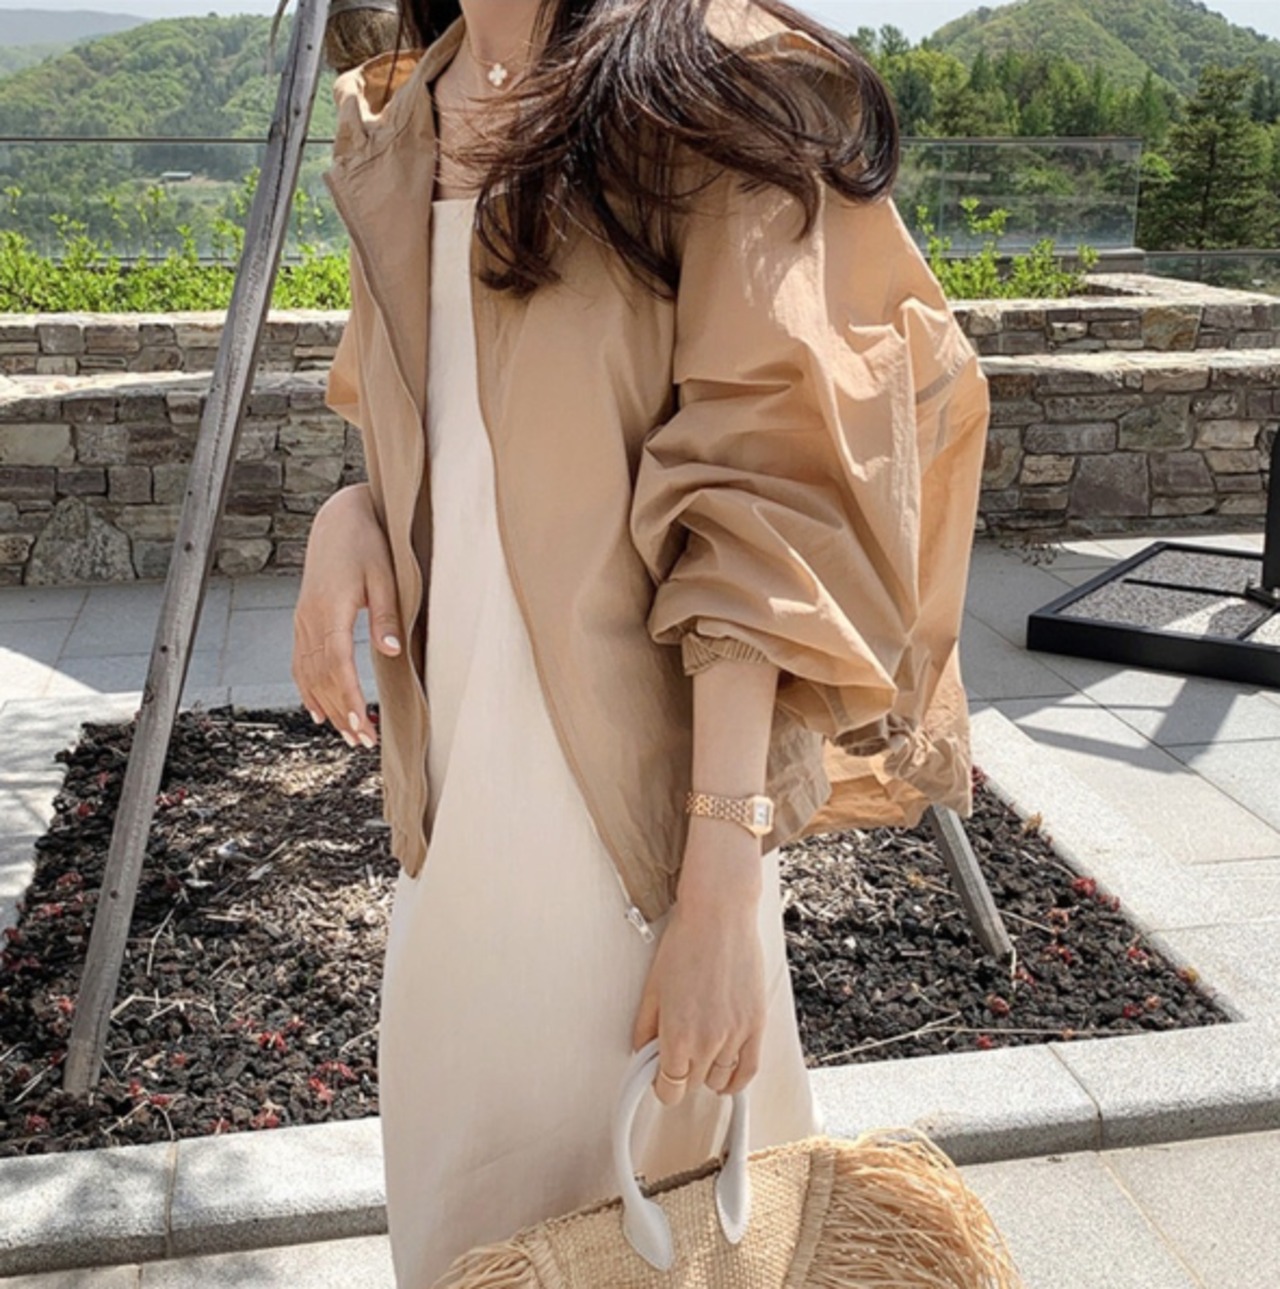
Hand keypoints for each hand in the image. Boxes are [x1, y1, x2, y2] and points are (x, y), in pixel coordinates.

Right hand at [291, 483, 402, 748]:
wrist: (339, 520)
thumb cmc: (368, 544)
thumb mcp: (385, 576)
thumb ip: (385, 615)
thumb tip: (392, 652)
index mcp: (330, 608)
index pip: (337, 665)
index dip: (349, 698)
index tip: (364, 726)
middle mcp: (309, 619)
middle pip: (321, 677)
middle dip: (342, 712)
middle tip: (364, 742)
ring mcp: (302, 620)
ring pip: (308, 674)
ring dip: (328, 707)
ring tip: (349, 735)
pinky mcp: (302, 620)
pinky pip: (300, 662)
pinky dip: (308, 690)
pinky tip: (319, 712)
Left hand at [630, 840, 765, 1103]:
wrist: (719, 916)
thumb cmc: (684, 943)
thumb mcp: (653, 987)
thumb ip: (646, 1027)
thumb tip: (643, 1051)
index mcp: (678, 1035)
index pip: (670, 1089)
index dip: (662, 1088)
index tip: (660, 1079)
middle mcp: (709, 1041)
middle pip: (694, 1085)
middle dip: (683, 1075)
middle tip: (677, 1055)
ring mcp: (736, 1034)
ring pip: (721, 1080)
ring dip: (709, 1075)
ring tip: (701, 1058)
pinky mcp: (757, 1023)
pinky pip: (750, 1068)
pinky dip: (737, 1079)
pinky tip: (728, 1076)